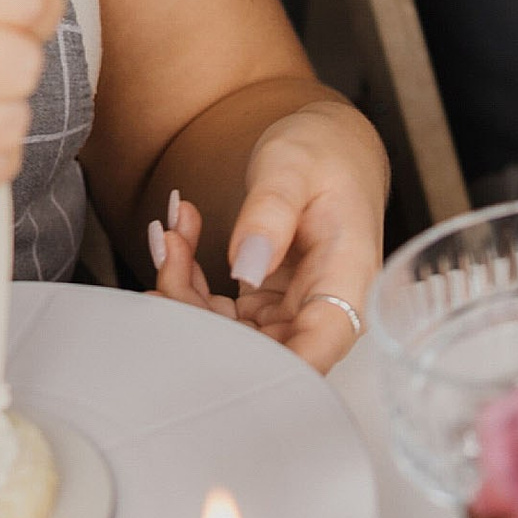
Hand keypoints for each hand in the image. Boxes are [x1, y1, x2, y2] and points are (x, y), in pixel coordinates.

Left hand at [149, 95, 385, 374]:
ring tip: (172, 236)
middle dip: (199, 318)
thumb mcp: (293, 165)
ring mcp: (292, 310)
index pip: (319, 345)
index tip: (210, 359)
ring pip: (230, 338)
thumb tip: (246, 269)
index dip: (273, 371)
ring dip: (185, 297)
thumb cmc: (323, 150)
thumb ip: (271, 213)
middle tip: (169, 258)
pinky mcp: (267, 306)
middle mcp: (323, 305)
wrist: (326, 145)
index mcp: (348, 275)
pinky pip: (219, 316)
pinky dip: (188, 283)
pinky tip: (181, 237)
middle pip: (260, 350)